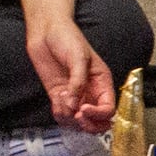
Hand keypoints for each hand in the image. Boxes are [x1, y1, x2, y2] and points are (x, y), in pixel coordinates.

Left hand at [22, 9, 115, 132]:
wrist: (46, 30)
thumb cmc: (67, 38)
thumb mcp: (78, 57)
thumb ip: (78, 82)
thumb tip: (74, 106)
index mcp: (102, 82)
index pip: (108, 109)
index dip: (98, 114)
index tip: (83, 109)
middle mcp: (90, 92)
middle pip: (97, 121)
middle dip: (88, 124)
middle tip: (76, 117)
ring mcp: (74, 96)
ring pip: (79, 122)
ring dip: (70, 120)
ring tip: (63, 104)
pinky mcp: (58, 96)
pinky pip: (62, 115)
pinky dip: (59, 115)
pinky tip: (56, 102)